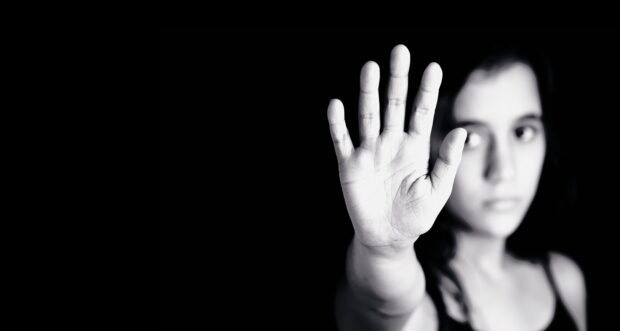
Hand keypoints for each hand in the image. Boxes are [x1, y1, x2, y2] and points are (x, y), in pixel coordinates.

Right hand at [328, 45, 466, 251]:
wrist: (388, 238)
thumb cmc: (416, 215)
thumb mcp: (438, 190)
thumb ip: (448, 162)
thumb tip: (464, 131)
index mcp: (415, 147)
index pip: (422, 112)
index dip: (427, 91)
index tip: (434, 67)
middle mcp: (391, 143)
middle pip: (394, 105)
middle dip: (397, 79)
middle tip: (400, 51)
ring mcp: (369, 152)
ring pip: (368, 115)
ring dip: (368, 93)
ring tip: (370, 68)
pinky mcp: (350, 166)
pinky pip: (342, 140)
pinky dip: (338, 124)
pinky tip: (337, 105)